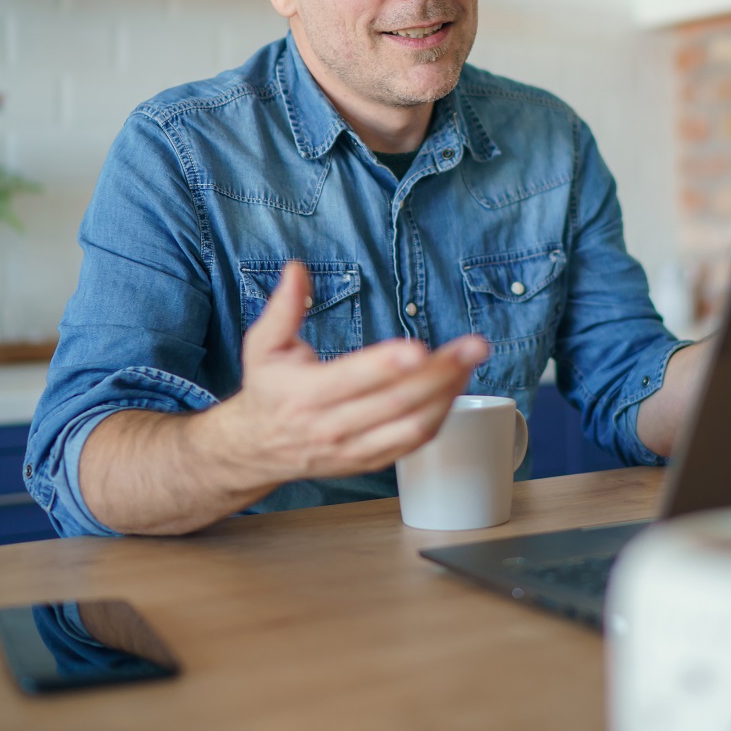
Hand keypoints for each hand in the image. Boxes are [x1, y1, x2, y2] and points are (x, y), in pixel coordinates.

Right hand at [213, 261, 488, 483]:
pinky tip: (456, 386)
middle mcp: (331, 427)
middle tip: (473, 346)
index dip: (385, 365)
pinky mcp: (371, 461)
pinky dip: (441, 415)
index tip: (417, 348)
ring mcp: (354, 449)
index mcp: (304, 395)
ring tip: (471, 361)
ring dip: (448, 394)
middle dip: (439, 373)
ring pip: (411, 427)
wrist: (257, 448)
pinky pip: (415, 442)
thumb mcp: (262, 346)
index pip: (350, 381)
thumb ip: (282, 309)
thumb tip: (297, 270)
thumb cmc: (267, 391)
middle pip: (394, 403)